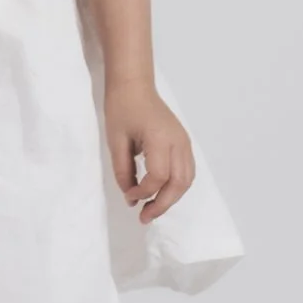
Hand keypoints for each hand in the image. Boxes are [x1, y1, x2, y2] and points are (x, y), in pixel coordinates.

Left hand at [106, 80, 193, 221]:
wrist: (134, 85)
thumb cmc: (121, 108)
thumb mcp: (116, 141)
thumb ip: (123, 171)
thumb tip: (131, 197)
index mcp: (161, 139)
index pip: (159, 176)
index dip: (144, 192)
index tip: (128, 196)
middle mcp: (178, 142)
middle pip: (179, 183)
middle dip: (162, 204)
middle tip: (144, 217)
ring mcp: (184, 142)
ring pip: (186, 180)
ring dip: (171, 198)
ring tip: (152, 209)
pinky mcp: (184, 142)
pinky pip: (186, 171)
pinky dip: (176, 186)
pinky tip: (160, 193)